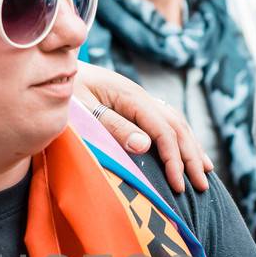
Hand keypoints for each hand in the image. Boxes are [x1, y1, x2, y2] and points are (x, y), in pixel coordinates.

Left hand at [74, 63, 212, 193]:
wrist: (50, 70)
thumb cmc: (62, 94)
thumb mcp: (81, 111)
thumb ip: (112, 126)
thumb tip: (144, 145)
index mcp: (129, 96)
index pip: (162, 130)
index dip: (173, 159)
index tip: (177, 185)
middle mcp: (139, 95)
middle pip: (176, 126)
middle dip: (191, 157)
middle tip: (201, 186)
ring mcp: (138, 99)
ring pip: (175, 123)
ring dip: (192, 147)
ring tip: (205, 171)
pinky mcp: (132, 104)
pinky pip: (165, 121)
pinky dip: (180, 139)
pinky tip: (187, 151)